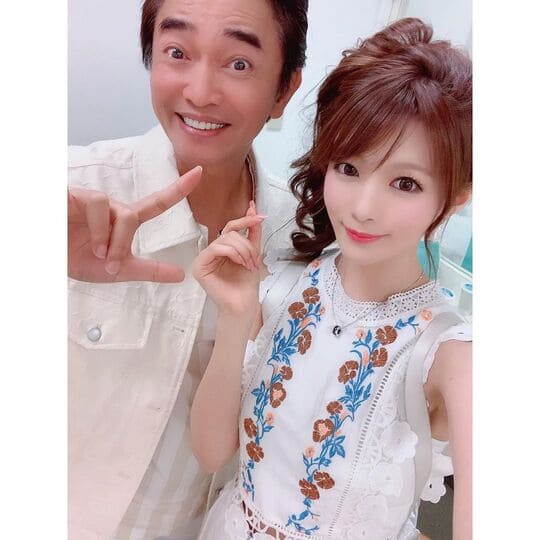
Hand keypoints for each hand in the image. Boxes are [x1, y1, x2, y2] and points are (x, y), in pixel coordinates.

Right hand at [68, 166, 201, 281]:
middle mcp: (110, 207)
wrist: (45, 256)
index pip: (155, 203)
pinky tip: (90, 245)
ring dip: (113, 240)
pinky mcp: (76, 195)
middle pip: (134, 216)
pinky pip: (99, 206)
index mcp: (121, 221)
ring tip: (97, 256)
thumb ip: (148, 271)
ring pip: (121, 212)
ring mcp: (93, 200)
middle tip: (110, 266)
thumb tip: (181, 275)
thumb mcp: (115, 270)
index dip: (177, 189)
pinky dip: (99, 231)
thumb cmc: (74, 258)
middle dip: (124, 244)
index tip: (200, 173)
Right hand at [193, 202, 264, 316]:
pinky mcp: (199, 266)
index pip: (231, 228)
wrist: (243, 304)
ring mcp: (204, 258)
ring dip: (242, 250)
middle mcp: (212, 252)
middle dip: (246, 243)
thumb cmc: (247, 283)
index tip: (259, 216)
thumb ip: (253, 232)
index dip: (245, 220)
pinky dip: (231, 253)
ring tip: (249, 264)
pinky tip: (239, 263)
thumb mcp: (254, 252)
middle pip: (229, 233)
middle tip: (254, 259)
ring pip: (223, 239)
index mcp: (224, 248)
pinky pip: (215, 248)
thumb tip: (254, 210)